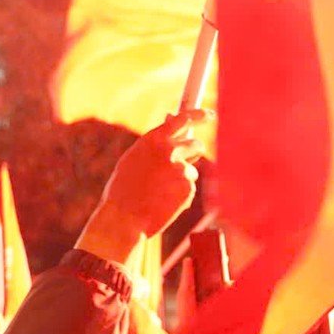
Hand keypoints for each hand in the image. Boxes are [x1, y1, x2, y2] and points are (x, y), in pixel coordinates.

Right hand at [78, 111, 209, 262]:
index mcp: (153, 140)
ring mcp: (181, 169)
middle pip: (196, 145)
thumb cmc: (124, 189)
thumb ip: (155, 142)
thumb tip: (171, 120)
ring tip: (159, 191)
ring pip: (191, 170)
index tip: (210, 114)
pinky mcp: (188, 187)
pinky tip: (163, 202)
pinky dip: (180, 195)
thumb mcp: (135, 158)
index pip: (183, 119)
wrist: (123, 218)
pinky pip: (189, 188)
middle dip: (192, 153)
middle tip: (180, 165)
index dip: (199, 115)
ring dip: (181, 179)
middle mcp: (169, 150)